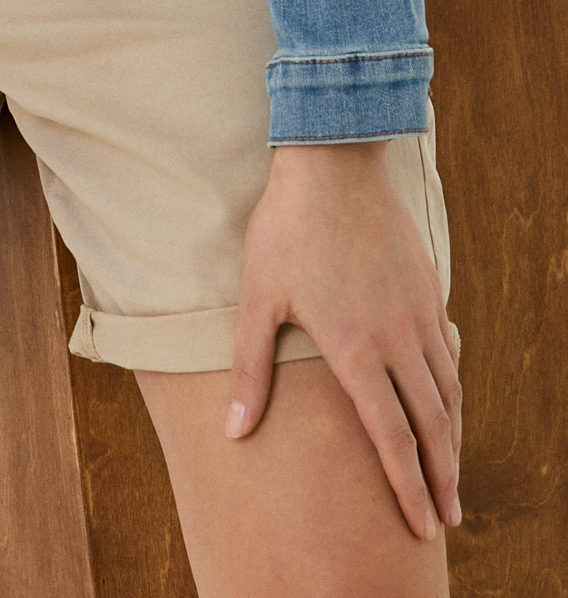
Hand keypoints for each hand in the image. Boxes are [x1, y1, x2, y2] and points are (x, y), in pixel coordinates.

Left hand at [227, 141, 461, 540]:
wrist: (334, 161)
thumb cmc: (286, 229)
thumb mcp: (258, 298)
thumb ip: (249, 369)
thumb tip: (233, 432)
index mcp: (355, 349)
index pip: (391, 438)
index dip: (408, 486)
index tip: (421, 525)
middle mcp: (397, 339)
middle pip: (431, 425)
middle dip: (442, 478)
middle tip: (448, 519)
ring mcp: (419, 313)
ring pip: (448, 390)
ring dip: (453, 437)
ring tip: (452, 473)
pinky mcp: (428, 288)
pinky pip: (448, 352)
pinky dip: (453, 387)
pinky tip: (448, 401)